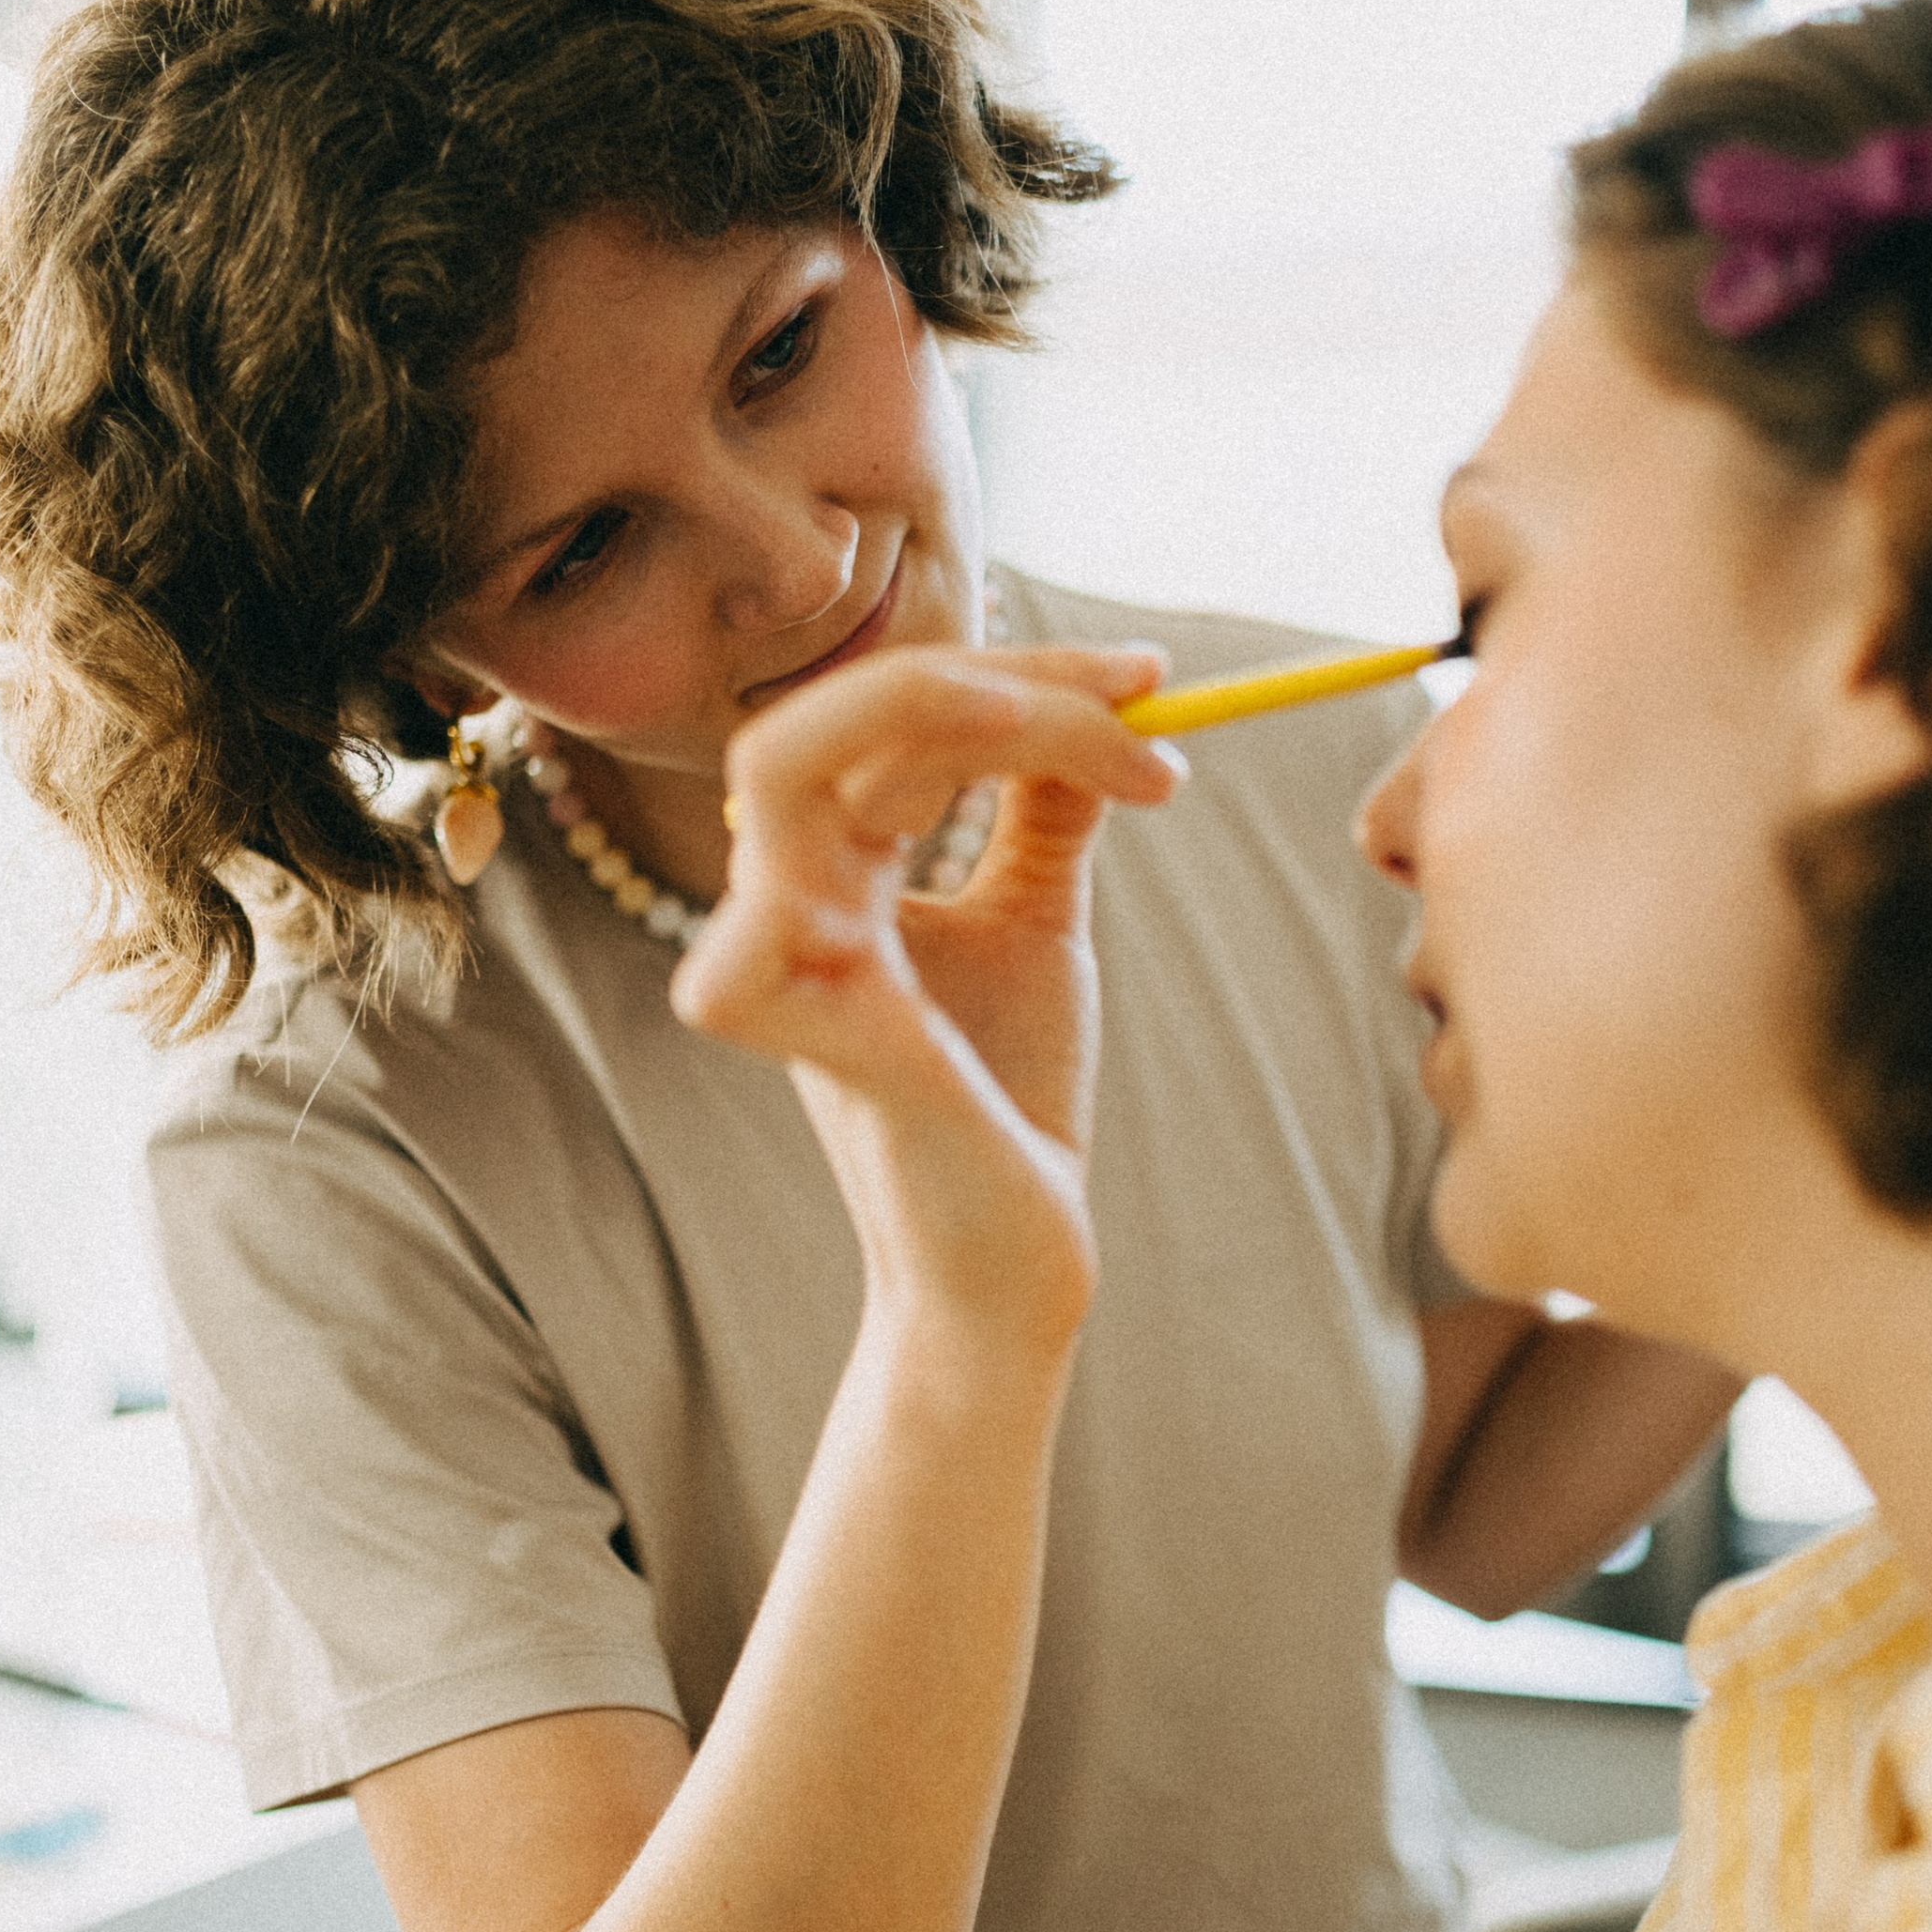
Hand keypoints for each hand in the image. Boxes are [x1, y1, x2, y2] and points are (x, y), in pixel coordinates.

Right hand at [672, 646, 1181, 1348]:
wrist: (1021, 1258)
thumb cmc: (1014, 1098)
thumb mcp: (1039, 922)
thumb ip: (1045, 810)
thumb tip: (1102, 704)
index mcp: (830, 864)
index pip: (894, 717)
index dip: (1023, 673)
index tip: (1156, 682)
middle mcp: (785, 901)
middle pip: (832, 714)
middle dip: (989, 675)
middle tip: (1140, 689)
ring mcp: (783, 969)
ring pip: (778, 771)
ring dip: (917, 712)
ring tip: (1066, 725)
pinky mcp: (816, 1042)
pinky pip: (775, 925)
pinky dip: (922, 815)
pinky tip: (1011, 813)